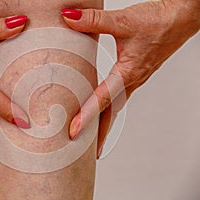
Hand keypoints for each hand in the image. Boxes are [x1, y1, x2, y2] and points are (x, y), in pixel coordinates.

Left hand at [61, 0, 199, 157]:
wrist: (183, 17)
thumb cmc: (160, 20)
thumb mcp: (124, 21)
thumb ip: (95, 21)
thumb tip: (69, 18)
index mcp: (129, 73)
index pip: (103, 100)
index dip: (86, 116)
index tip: (73, 132)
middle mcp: (132, 81)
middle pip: (111, 114)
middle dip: (98, 134)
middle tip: (84, 153)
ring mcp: (135, 79)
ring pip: (115, 107)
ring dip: (103, 123)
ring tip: (90, 137)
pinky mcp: (137, 73)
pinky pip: (120, 97)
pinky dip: (109, 108)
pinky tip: (102, 107)